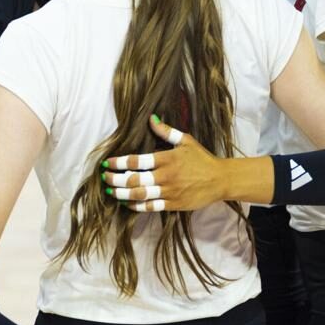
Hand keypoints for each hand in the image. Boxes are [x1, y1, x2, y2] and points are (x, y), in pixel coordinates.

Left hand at [100, 115, 225, 211]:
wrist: (220, 180)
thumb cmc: (202, 159)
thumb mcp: (186, 141)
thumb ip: (166, 131)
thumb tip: (151, 118)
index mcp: (167, 158)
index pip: (137, 160)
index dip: (119, 162)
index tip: (107, 163)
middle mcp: (165, 176)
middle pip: (134, 179)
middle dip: (115, 179)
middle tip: (104, 177)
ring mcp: (169, 192)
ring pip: (139, 195)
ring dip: (122, 193)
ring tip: (110, 191)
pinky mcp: (173, 205)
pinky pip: (150, 207)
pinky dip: (136, 206)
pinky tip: (127, 202)